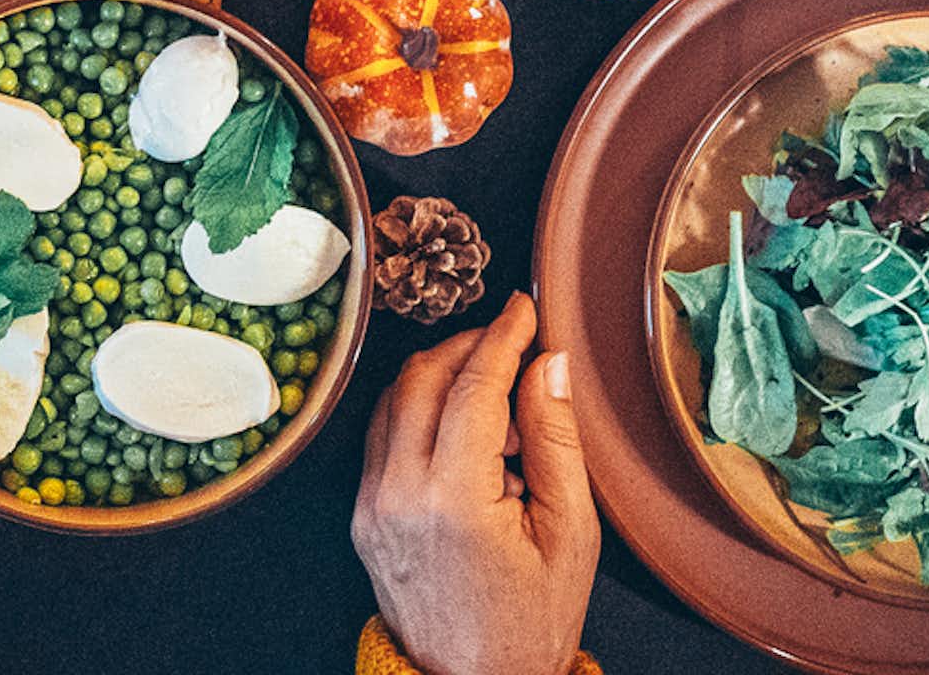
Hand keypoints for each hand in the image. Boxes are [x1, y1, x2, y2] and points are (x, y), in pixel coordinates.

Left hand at [352, 293, 599, 674]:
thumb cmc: (532, 621)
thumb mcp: (568, 535)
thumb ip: (556, 441)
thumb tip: (550, 363)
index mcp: (455, 500)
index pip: (474, 387)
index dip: (502, 337)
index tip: (525, 308)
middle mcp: (399, 492)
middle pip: (424, 377)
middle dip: (468, 344)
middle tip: (511, 340)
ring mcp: (371, 503)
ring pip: (394, 398)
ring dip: (440, 374)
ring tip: (496, 396)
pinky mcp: (360, 512)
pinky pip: (382, 434)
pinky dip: (417, 410)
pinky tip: (461, 428)